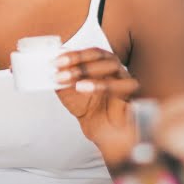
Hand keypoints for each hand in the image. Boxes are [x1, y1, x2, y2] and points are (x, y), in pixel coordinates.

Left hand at [54, 48, 140, 166]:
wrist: (102, 131)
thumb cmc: (87, 108)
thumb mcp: (68, 92)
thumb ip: (61, 79)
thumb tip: (51, 68)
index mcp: (102, 63)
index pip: (91, 52)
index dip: (74, 54)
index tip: (56, 61)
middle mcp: (116, 69)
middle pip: (102, 56)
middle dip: (79, 61)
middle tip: (60, 68)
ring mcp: (126, 79)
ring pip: (113, 66)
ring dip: (88, 70)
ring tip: (69, 80)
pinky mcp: (132, 95)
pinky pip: (122, 86)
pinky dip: (102, 85)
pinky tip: (83, 87)